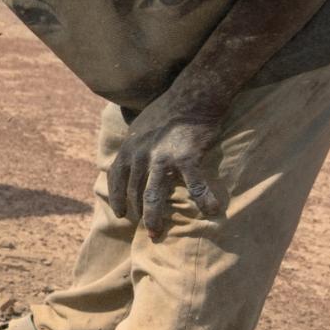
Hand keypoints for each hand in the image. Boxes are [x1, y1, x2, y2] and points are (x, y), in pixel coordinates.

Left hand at [106, 99, 226, 237]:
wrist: (193, 95)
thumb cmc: (168, 110)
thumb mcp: (140, 126)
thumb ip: (134, 145)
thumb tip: (129, 159)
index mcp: (129, 147)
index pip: (116, 178)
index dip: (117, 198)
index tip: (121, 214)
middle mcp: (140, 155)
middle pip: (134, 192)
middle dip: (138, 214)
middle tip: (147, 232)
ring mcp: (162, 157)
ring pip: (153, 196)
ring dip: (154, 218)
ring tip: (157, 233)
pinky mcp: (186, 157)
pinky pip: (194, 186)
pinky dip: (203, 200)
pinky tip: (212, 212)